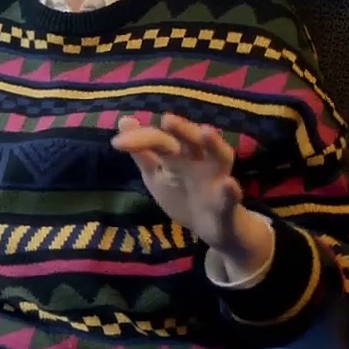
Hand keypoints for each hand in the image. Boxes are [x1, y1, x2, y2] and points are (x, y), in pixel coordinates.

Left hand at [111, 114, 252, 257]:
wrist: (213, 229)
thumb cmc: (182, 194)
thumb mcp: (156, 175)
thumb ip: (142, 152)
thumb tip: (125, 120)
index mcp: (181, 153)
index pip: (162, 140)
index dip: (141, 139)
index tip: (117, 143)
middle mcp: (202, 161)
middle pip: (194, 140)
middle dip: (183, 129)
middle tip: (167, 120)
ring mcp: (217, 181)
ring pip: (221, 158)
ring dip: (215, 145)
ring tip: (206, 132)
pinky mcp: (228, 206)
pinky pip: (231, 198)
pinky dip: (231, 192)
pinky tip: (228, 184)